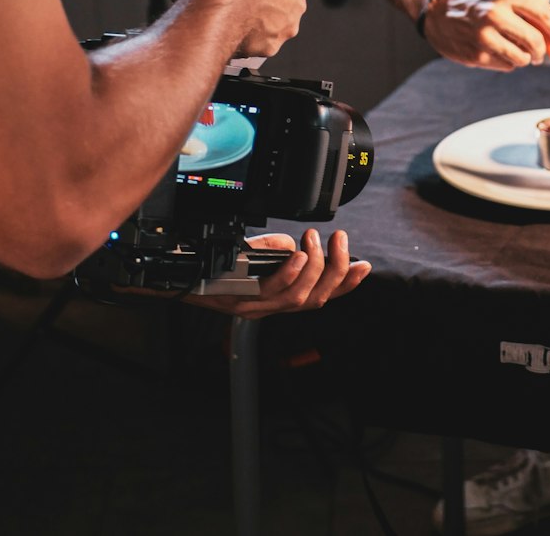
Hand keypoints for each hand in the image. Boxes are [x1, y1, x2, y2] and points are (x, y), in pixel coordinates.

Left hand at [187, 229, 370, 319]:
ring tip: (316, 240)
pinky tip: (298, 255)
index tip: (364, 265)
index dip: (346, 284)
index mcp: (281, 299)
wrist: (185, 277)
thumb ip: (282, 253)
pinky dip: (291, 273)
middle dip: (336, 270)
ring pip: (300, 298)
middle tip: (339, 240)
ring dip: (315, 267)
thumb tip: (299, 244)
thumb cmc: (221, 267)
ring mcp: (258, 307)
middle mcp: (273, 309)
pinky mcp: (243, 301)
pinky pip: (274, 291)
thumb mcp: (259, 257)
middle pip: (318, 300)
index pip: (323, 297)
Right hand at [422, 0, 549, 71]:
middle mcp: (494, 13)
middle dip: (542, 51)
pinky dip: (507, 62)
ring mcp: (484, 36)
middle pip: (535, 41)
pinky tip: (495, 50)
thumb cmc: (475, 2)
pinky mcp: (476, 55)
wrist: (437, 12)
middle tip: (540, 54)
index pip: (543, 13)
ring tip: (514, 49)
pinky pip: (506, 66)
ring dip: (524, 58)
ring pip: (523, 58)